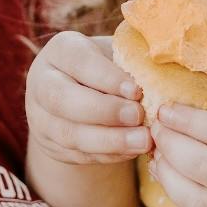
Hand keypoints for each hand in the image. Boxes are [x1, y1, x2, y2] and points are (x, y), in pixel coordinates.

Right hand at [25, 32, 150, 166]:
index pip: (77, 62)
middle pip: (62, 100)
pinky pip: (78, 154)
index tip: (136, 91)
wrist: (81, 92)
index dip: (106, 77)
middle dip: (104, 111)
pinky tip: (133, 151)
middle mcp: (42, 83)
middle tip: (138, 116)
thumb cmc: (109, 67)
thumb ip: (133, 58)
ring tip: (143, 141)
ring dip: (109, 140)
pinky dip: (108, 155)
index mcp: (60, 51)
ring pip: (69, 133)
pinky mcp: (52, 146)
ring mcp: (42, 118)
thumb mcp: (117, 53)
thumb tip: (164, 68)